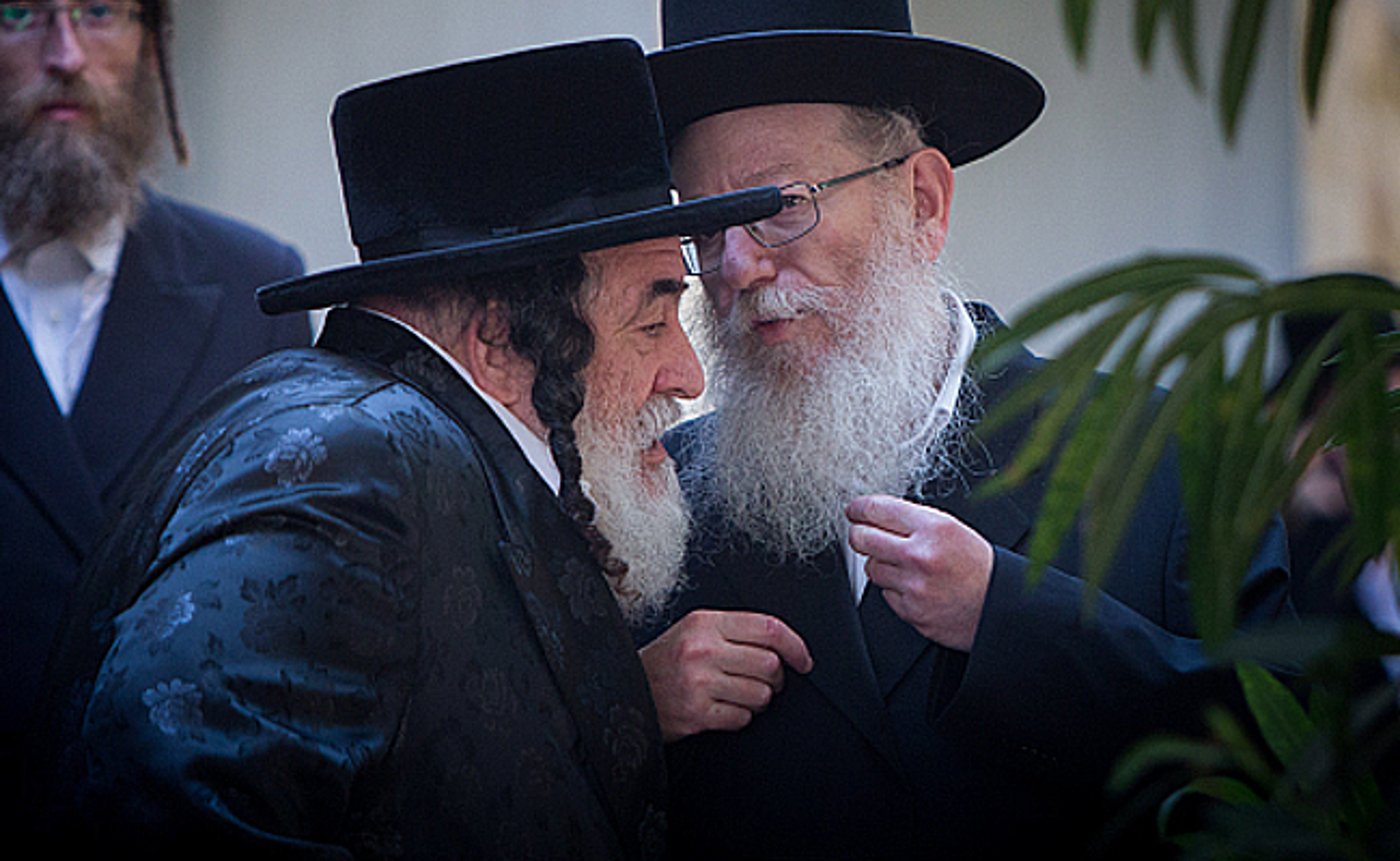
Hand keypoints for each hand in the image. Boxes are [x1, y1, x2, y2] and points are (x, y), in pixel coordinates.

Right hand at [639, 609, 812, 742]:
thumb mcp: (692, 632)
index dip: (795, 645)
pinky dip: (739, 717)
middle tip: (764, 682)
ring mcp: (699, 682)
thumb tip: (781, 645)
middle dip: (775, 678)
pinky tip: (722, 710)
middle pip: (770, 664)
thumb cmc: (662, 662)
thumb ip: (732, 632)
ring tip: (737, 696)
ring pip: (761, 694)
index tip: (804, 660)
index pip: (768, 628)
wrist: (623, 689)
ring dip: (757, 700)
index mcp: (705, 622)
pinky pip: (742, 718)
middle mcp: (702, 649)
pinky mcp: (696, 713)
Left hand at [846, 494, 993, 651]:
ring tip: (905, 566)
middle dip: (859, 535)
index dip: (860, 508)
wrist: (999, 605)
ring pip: (872, 568)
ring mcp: (914, 586)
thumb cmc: (977, 565)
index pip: (879, 509)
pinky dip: (895, 590)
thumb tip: (876, 513)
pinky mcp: (911, 611)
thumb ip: (913, 520)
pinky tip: (916, 587)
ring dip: (881, 565)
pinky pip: (885, 594)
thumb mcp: (952, 529)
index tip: (854, 510)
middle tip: (863, 535)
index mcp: (934, 528)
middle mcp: (921, 556)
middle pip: (863, 539)